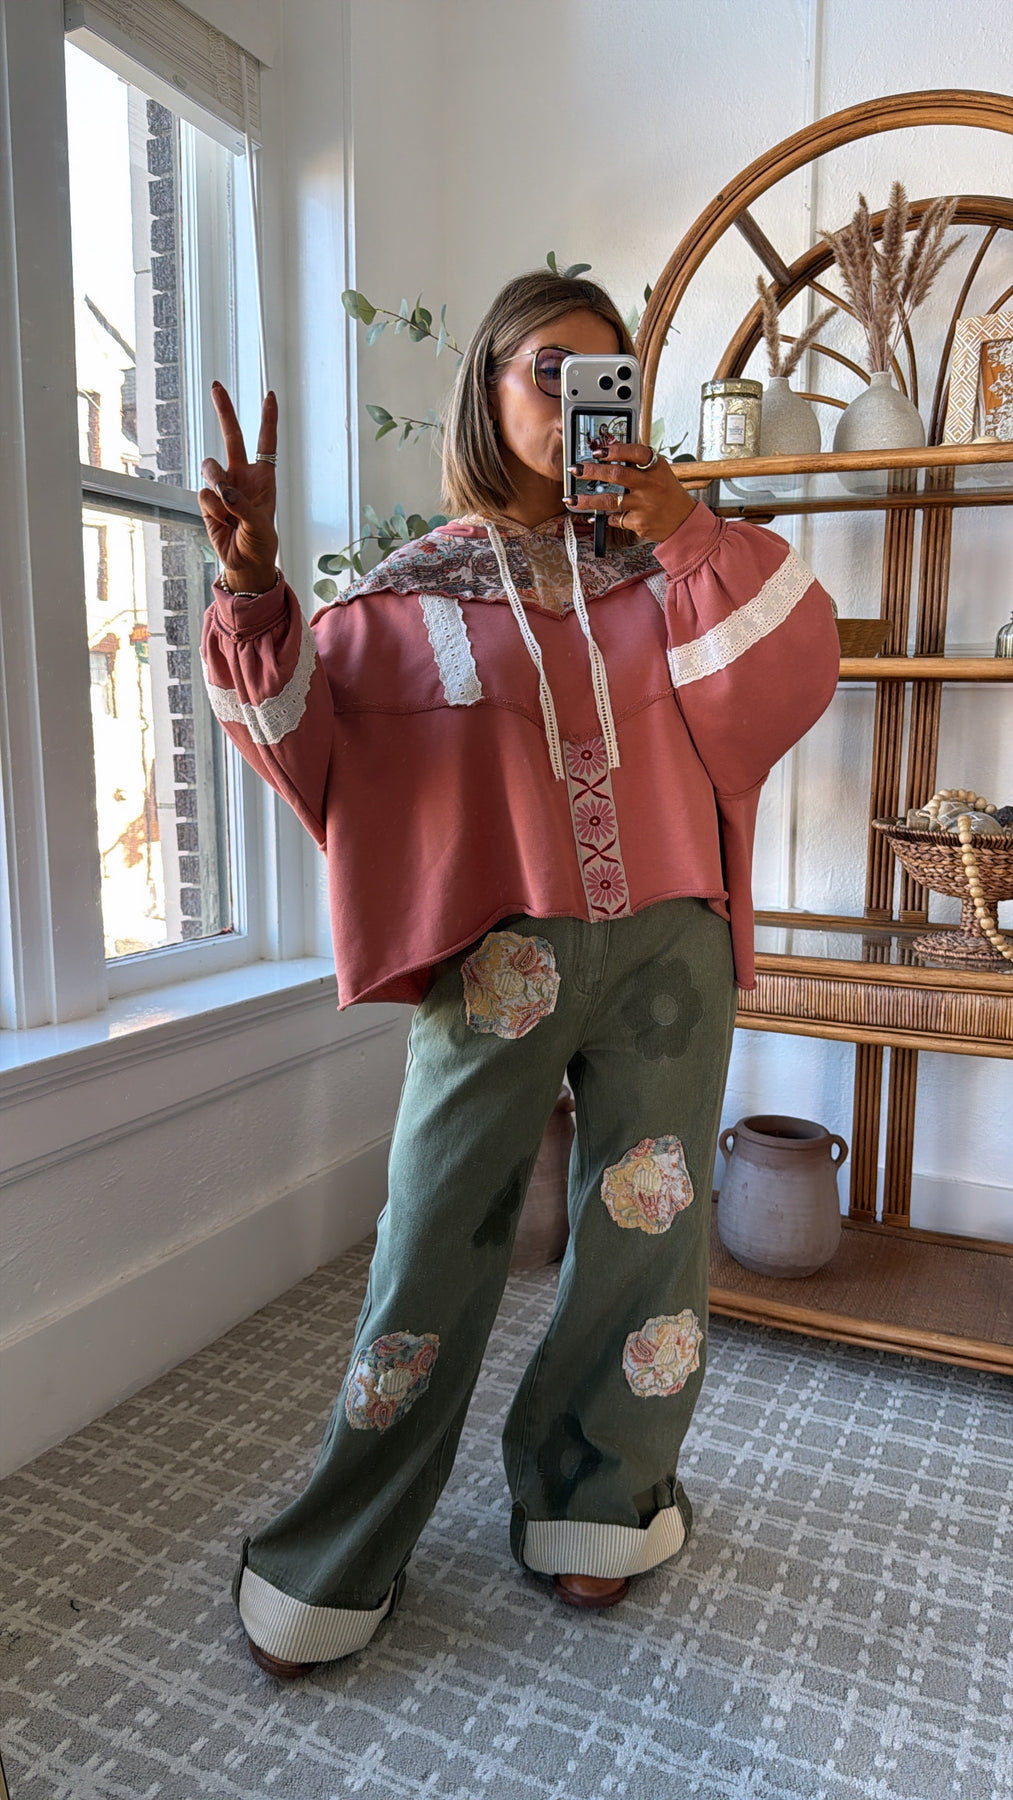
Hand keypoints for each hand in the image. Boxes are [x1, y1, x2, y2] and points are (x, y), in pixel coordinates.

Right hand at [199, 383, 278, 590]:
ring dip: (216, 481)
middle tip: (216, 385)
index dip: (268, 419)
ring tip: (228, 506)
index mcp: (263, 478)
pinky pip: (204, 494)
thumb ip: (243, 505)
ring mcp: (222, 486)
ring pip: (210, 466)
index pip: (266, 443)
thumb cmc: (261, 543)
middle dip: (224, 410)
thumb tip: (222, 490)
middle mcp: (242, 476)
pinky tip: (223, 521)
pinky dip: (213, 508)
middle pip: (232, 436)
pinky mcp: (207, 501)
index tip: (270, 395)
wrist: (245, 564)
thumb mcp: (261, 525)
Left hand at [565, 442, 694, 543]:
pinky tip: (593, 517)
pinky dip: (602, 517)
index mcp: (657, 467)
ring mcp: (644, 505)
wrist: (683, 522)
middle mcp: (651, 485)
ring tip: (571, 499)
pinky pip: (615, 518)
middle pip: (617, 474)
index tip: (598, 450)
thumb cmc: (668, 494)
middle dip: (592, 471)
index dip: (615, 450)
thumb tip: (607, 452)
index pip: (635, 452)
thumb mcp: (659, 472)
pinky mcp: (639, 522)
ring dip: (587, 501)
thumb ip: (638, 463)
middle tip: (575, 470)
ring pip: (610, 501)